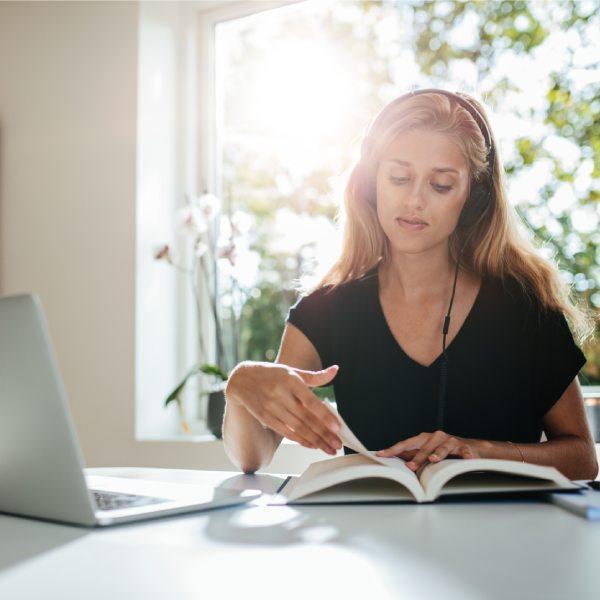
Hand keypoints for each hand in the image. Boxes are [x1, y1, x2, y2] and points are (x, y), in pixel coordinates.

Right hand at [225, 361, 342, 454]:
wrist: (242, 379)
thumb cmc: (271, 374)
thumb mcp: (292, 370)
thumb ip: (315, 376)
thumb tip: (335, 371)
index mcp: (290, 380)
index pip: (310, 401)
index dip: (324, 415)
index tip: (337, 427)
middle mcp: (280, 394)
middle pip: (306, 418)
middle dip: (323, 433)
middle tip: (337, 444)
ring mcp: (271, 407)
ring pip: (297, 427)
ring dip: (314, 440)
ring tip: (328, 448)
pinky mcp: (265, 417)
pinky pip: (285, 431)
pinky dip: (300, 439)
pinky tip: (312, 445)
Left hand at [375, 430, 480, 471]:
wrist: (472, 448)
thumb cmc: (445, 451)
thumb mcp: (427, 452)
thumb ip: (412, 455)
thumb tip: (393, 460)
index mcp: (424, 439)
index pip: (406, 444)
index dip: (394, 449)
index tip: (381, 454)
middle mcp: (436, 437)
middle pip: (424, 447)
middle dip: (417, 457)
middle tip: (409, 467)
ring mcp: (450, 441)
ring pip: (443, 447)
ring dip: (438, 453)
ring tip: (433, 459)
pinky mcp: (464, 447)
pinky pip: (464, 451)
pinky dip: (466, 455)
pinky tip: (467, 459)